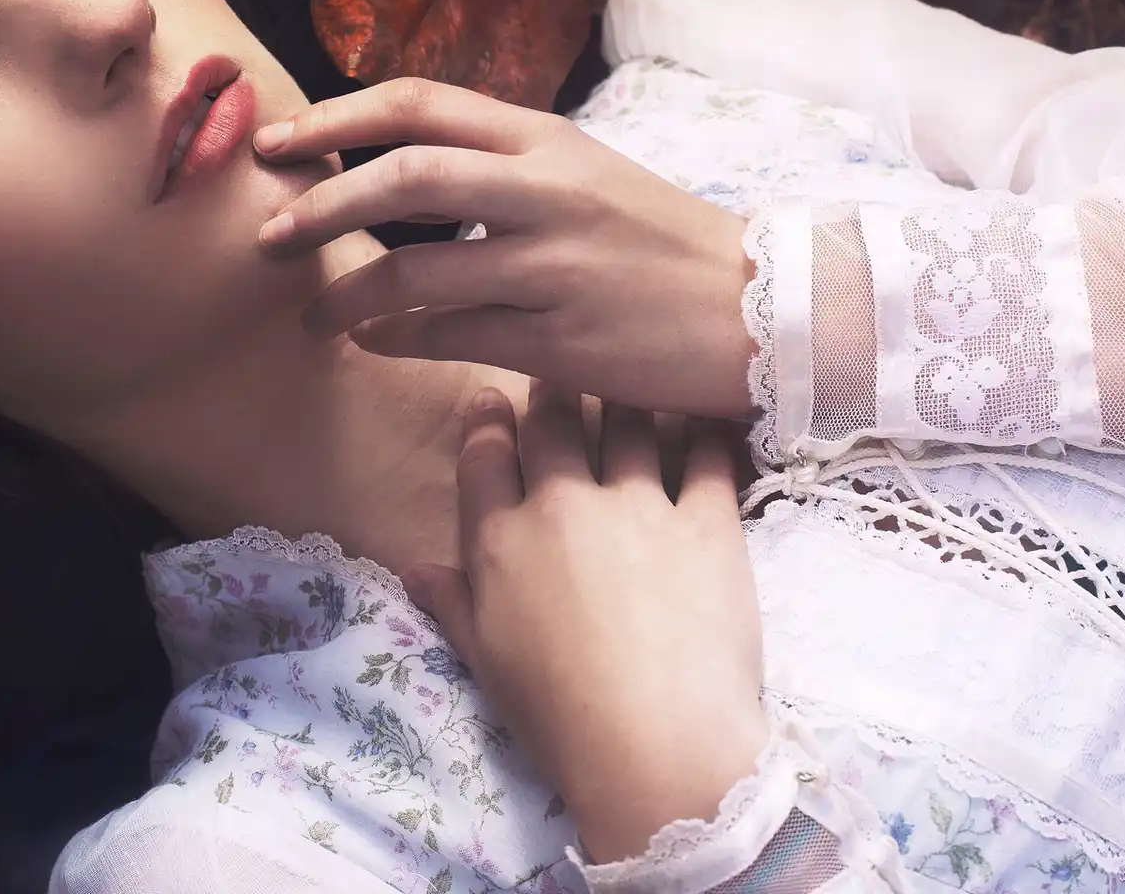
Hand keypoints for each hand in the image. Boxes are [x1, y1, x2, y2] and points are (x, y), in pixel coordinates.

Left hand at [254, 77, 756, 419]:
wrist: (764, 310)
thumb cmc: (661, 243)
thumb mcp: (586, 175)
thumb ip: (499, 167)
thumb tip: (395, 171)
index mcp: (546, 139)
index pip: (419, 105)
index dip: (335, 117)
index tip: (279, 142)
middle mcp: (546, 190)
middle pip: (404, 176)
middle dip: (320, 202)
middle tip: (268, 234)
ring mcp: (554, 265)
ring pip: (415, 268)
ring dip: (345, 294)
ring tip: (310, 313)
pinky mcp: (560, 339)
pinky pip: (452, 335)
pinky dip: (397, 338)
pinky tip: (372, 341)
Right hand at [403, 384, 768, 862]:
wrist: (653, 746)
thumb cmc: (556, 714)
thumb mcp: (485, 660)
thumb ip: (451, 603)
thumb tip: (414, 569)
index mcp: (500, 537)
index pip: (484, 454)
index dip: (486, 420)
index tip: (492, 401)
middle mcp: (562, 503)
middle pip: (553, 421)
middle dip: (554, 392)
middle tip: (565, 377)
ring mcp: (638, 505)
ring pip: (628, 422)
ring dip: (628, 401)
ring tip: (636, 387)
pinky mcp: (707, 522)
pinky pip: (709, 455)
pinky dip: (707, 433)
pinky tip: (709, 421)